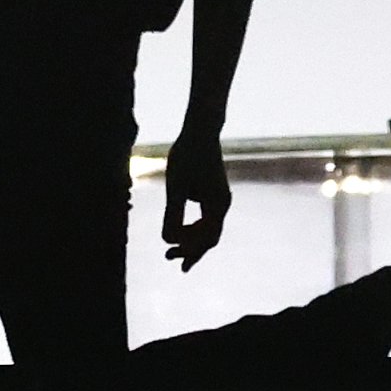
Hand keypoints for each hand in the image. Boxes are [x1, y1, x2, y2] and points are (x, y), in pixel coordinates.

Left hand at [160, 126, 229, 268]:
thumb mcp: (176, 186)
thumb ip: (173, 213)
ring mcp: (219, 199)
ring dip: (191, 240)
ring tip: (171, 249)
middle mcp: (222, 204)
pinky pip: (205, 219)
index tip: (175, 260)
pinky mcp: (213, 194)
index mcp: (217, 204)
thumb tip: (168, 240)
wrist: (200, 130)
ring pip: (208, 229)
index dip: (191, 251)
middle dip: (191, 250)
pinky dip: (193, 229)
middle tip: (170, 259)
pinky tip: (179, 230)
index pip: (207, 237)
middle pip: (209, 237)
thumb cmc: (187, 156)